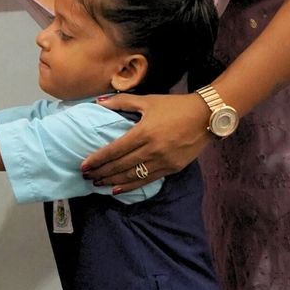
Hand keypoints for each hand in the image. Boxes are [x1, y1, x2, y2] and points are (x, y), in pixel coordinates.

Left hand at [82, 92, 211, 192]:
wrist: (205, 116)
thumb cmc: (175, 106)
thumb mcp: (148, 100)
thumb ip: (122, 102)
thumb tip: (99, 101)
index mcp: (144, 132)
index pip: (115, 149)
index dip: (98, 159)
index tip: (84, 165)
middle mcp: (152, 149)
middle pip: (121, 165)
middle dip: (101, 172)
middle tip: (86, 176)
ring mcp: (163, 161)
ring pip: (132, 175)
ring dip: (112, 181)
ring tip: (97, 184)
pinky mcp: (172, 169)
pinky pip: (147, 180)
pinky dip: (130, 185)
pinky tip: (117, 189)